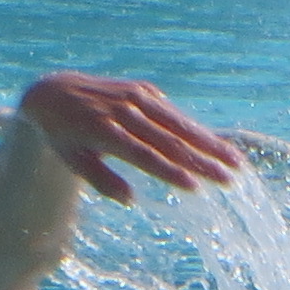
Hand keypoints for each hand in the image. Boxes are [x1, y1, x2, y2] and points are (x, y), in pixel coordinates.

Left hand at [16, 72, 245, 202]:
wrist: (54, 91)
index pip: (144, 154)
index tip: (195, 187)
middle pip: (169, 138)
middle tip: (230, 178)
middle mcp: (122, 109)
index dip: (170, 171)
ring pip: (178, 122)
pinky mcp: (143, 89)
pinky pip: (172, 112)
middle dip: (203, 160)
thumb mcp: (73, 161)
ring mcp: (134, 95)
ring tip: (235, 160)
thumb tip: (132, 200)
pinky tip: (215, 145)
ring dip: (209, 142)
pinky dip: (194, 128)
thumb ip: (101, 181)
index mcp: (103, 130)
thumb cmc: (63, 136)